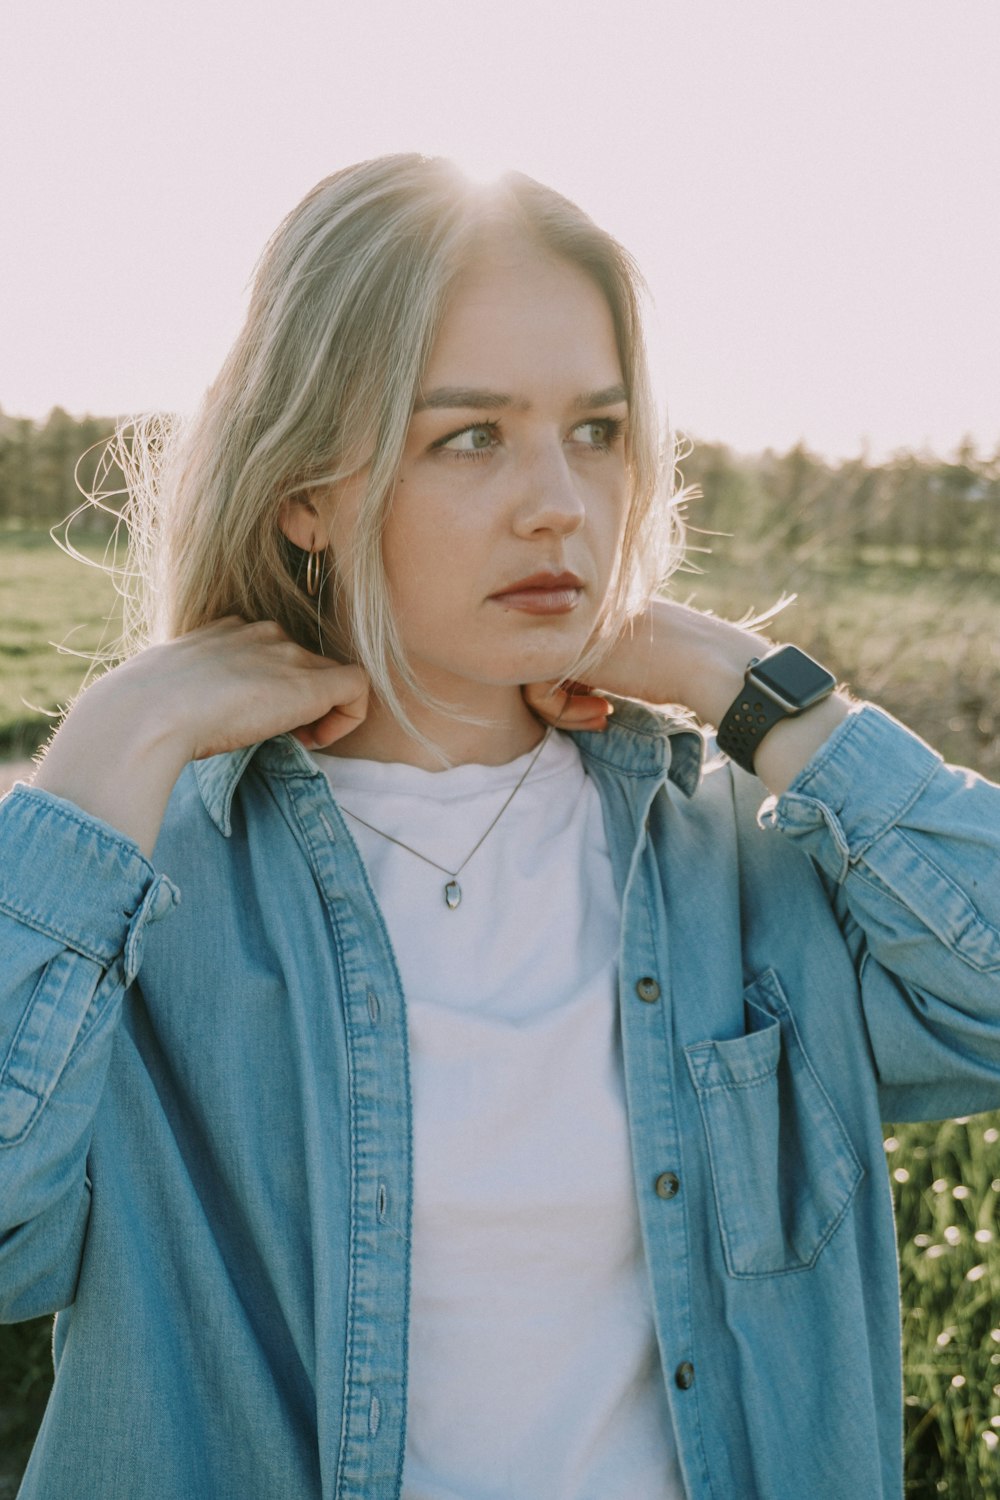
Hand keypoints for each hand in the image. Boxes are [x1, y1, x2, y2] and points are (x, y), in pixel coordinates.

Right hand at [33, 617, 368, 856]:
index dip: (272, 689)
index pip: (270, 652)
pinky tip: (313, 742)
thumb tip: (189, 719)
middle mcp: (263, 632)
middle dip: (299, 704)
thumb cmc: (145, 712)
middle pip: (305, 664)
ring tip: (294, 741)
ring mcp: (288, 654)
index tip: (252, 720)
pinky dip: (347, 720)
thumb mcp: (170, 692)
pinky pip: (358, 689)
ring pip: (333, 678)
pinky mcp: (312, 683)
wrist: (149, 713)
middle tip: (277, 736)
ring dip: (320, 714)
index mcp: (228, 630)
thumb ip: (194, 694)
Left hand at [523, 597, 849, 795]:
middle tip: (597, 715)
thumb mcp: (640, 655)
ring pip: (532, 673)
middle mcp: (581, 609)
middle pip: (539, 659)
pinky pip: (536, 688)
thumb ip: (604, 657)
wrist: (716, 667)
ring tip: (601, 716)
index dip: (573, 683)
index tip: (603, 703)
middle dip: (562, 699)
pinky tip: (603, 715)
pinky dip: (562, 713)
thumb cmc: (691, 669)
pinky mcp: (570, 649)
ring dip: (563, 710)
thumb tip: (568, 685)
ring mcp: (573, 627)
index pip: (557, 645)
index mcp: (598, 605)